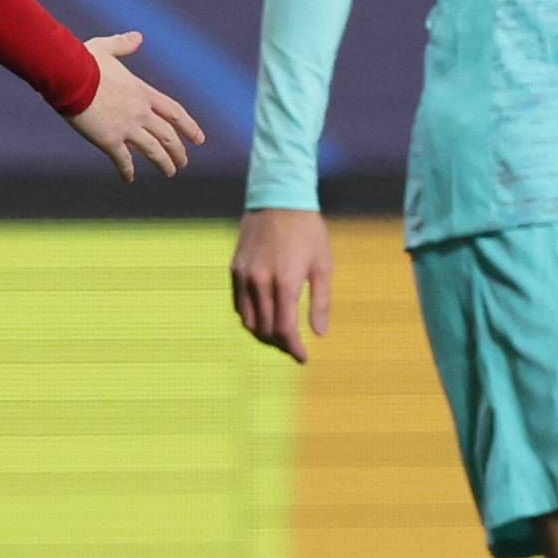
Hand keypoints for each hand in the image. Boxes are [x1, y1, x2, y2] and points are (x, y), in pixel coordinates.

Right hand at [67, 34, 199, 181]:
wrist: (69, 76)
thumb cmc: (83, 61)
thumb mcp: (106, 48)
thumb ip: (123, 45)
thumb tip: (137, 38)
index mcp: (143, 92)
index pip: (175, 112)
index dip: (190, 127)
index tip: (199, 139)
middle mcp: (140, 112)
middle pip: (168, 136)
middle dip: (179, 151)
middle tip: (183, 162)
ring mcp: (127, 127)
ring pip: (153, 150)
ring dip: (164, 163)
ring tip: (170, 172)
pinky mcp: (109, 140)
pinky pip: (122, 160)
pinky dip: (127, 171)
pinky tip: (129, 179)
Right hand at [231, 207, 333, 362]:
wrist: (278, 200)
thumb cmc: (308, 231)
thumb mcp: (323, 265)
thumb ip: (321, 301)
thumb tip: (318, 333)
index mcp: (285, 282)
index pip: (285, 330)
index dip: (294, 349)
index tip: (303, 358)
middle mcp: (260, 283)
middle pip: (266, 330)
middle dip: (281, 344)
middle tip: (294, 347)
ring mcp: (244, 277)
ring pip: (249, 321)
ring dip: (264, 334)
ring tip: (279, 335)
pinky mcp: (234, 270)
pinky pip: (239, 305)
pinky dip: (251, 317)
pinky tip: (265, 316)